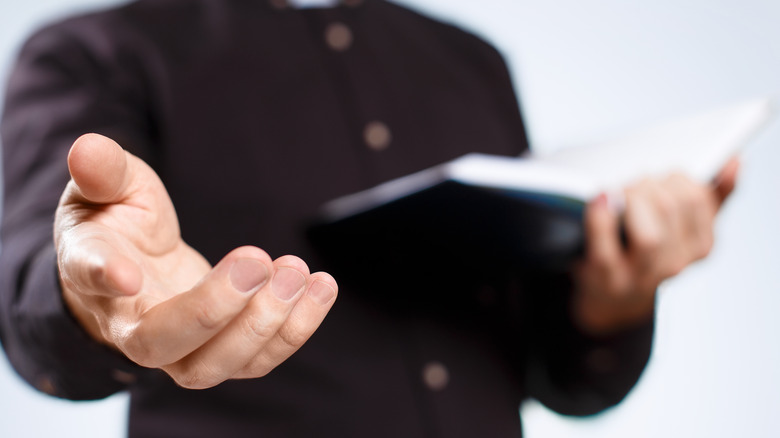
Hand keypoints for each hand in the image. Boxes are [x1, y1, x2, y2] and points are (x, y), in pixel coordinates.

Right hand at [55, 134, 336, 388]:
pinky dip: (295, 329)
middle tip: (259, 260)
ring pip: (215, 366)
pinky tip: (321, 287)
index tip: (129, 272)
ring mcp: (179, 348)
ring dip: (266, 323)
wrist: (132, 267)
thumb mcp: (106, 189)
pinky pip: (256, 361)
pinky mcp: (219, 350)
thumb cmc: (116, 224)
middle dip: (216, 308)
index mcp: (94, 274)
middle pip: (163, 345)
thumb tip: (88, 147)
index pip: (92, 280)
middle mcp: (131, 326)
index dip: (107, 276)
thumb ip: (103, 172)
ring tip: (298, 271)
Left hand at [572, 158, 738, 334]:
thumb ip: (710, 195)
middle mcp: (675, 264)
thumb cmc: (645, 251)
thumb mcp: (681, 225)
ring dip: (628, 201)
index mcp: (700, 246)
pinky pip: (606, 250)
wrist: (612, 297)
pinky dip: (600, 219)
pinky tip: (600, 199)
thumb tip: (734, 161)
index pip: (698, 200)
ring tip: (618, 192)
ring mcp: (641, 276)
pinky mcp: (608, 279)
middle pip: (670, 211)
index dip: (675, 179)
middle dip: (648, 186)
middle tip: (634, 183)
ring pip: (648, 236)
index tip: (662, 176)